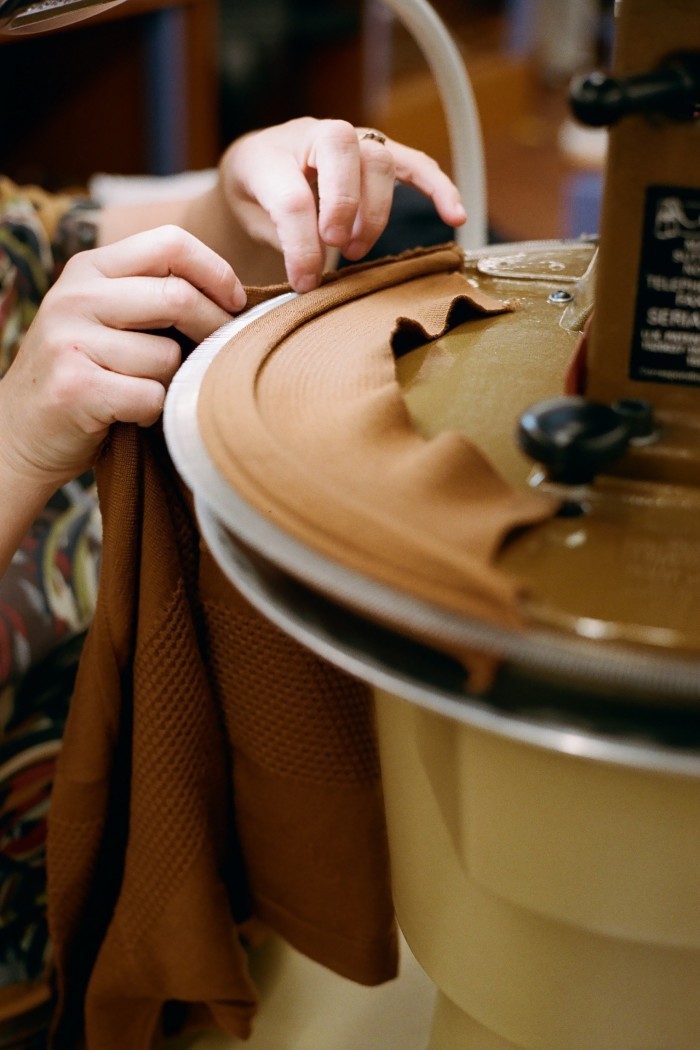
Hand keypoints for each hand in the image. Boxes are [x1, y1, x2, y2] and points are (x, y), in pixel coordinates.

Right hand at [0, 225, 244, 489]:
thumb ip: (154, 296)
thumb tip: (237, 297)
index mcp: (89, 267)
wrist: (21, 433)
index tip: (236, 302)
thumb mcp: (109, 317)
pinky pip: (151, 395)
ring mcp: (70, 340)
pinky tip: (131, 413)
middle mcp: (75, 295)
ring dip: (173, 380)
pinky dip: (154, 411)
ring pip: (167, 355)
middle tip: (220, 353)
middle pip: (178, 297)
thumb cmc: (88, 373)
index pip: (170, 242)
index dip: (216, 271)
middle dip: (214, 328)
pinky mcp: (74, 386)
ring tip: (146, 388)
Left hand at [217, 117, 466, 291]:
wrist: (258, 170)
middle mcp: (311, 134)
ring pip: (380, 160)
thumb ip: (279, 241)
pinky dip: (438, 188)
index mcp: (268, 153)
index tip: (304, 282)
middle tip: (335, 246)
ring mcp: (349, 141)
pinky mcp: (377, 155)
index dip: (302, 247)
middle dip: (344, 206)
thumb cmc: (255, 198)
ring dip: (375, 211)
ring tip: (354, 251)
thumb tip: (310, 277)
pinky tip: (455, 216)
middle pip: (344, 151)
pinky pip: (415, 165)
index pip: (293, 196)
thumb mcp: (250, 221)